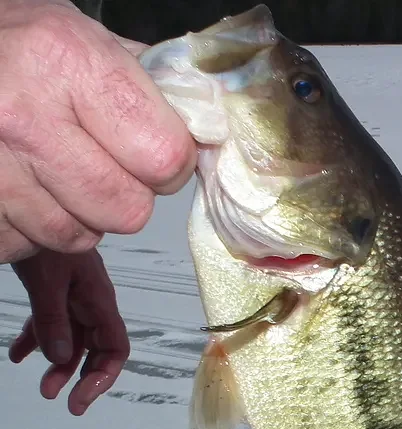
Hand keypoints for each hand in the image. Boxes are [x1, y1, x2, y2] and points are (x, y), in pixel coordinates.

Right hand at [0, 0, 195, 263]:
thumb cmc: (17, 44)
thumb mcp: (85, 38)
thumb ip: (152, 86)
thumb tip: (209, 130)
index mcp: (66, 62)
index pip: (165, 158)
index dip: (171, 162)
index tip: (156, 149)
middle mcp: (22, 115)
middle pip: (127, 210)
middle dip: (127, 194)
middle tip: (104, 162)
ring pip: (78, 236)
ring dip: (79, 214)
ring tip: (58, 169)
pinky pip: (29, 245)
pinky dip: (33, 226)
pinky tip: (25, 185)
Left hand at [8, 249, 129, 415]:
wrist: (30, 206)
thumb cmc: (46, 243)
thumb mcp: (48, 282)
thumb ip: (54, 320)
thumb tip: (61, 359)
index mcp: (99, 302)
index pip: (114, 348)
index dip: (102, 377)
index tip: (80, 397)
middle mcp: (91, 304)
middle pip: (95, 349)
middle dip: (80, 377)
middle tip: (61, 400)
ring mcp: (74, 299)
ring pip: (72, 341)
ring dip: (58, 365)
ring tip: (41, 386)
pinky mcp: (55, 294)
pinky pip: (52, 325)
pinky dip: (36, 342)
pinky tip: (17, 356)